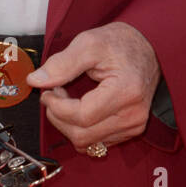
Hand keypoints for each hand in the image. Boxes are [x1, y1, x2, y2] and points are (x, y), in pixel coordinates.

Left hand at [26, 22, 161, 152]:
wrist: (150, 48)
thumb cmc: (121, 43)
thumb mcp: (89, 43)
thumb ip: (61, 63)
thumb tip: (35, 81)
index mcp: (126, 92)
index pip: (81, 116)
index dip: (57, 107)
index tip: (48, 90)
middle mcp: (133, 115)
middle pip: (81, 135)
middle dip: (58, 116)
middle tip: (55, 92)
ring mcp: (133, 126)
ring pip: (86, 143)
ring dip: (67, 124)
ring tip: (66, 99)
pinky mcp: (130, 131)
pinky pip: (95, 142)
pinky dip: (80, 128)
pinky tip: (79, 108)